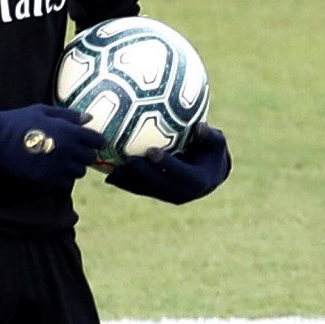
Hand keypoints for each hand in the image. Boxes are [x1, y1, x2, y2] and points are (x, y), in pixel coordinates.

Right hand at [0, 104, 106, 183]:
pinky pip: (66, 183)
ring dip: (74, 167)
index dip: (96, 141)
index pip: (96, 140)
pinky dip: (63, 178)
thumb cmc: (19, 121)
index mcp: (69, 131)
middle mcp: (68, 150)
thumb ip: (68, 115)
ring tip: (63, 161)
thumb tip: (89, 118)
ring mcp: (58, 166)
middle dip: (85, 154)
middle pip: (90, 158)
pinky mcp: (47, 178)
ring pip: (79, 172)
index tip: (92, 142)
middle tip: (75, 151)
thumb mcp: (44, 111)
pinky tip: (54, 170)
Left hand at [106, 124, 231, 203]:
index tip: (152, 151)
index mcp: (197, 180)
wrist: (208, 174)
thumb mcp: (216, 142)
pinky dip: (124, 182)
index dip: (165, 163)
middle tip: (128, 159)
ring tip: (112, 169)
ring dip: (128, 181)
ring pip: (145, 189)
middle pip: (158, 184)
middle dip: (142, 173)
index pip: (180, 173)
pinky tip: (108, 172)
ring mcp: (167, 197)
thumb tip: (200, 126)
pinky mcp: (156, 195)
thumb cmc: (211, 151)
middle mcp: (182, 193)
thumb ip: (210, 135)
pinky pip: (139, 189)